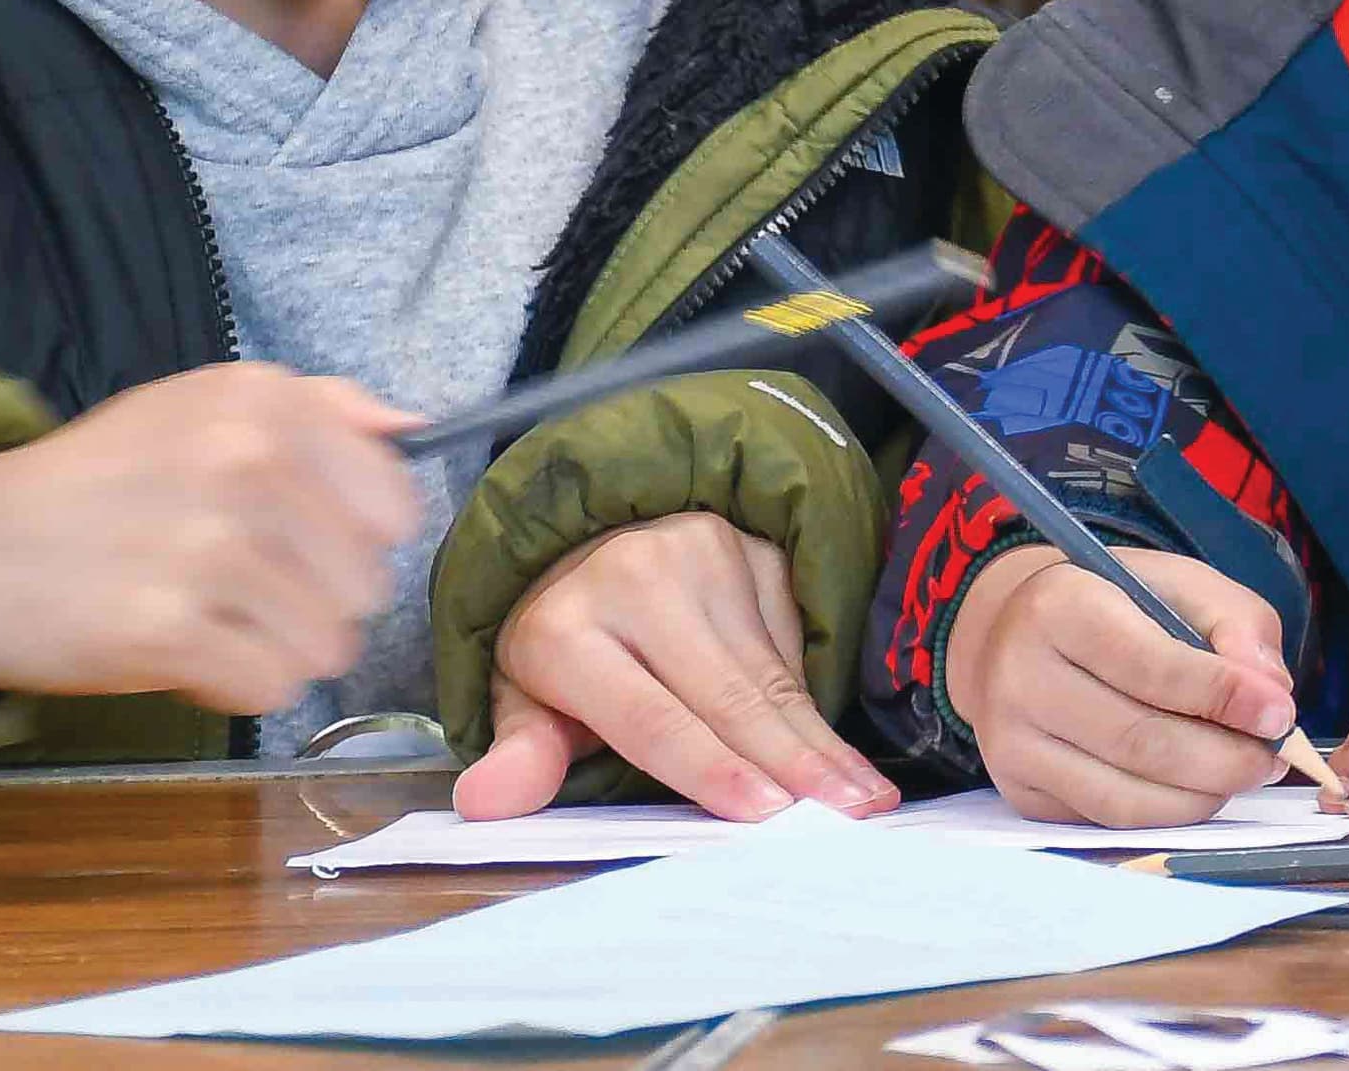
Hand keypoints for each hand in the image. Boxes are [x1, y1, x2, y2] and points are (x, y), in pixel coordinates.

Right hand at [0, 364, 420, 715]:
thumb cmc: (97, 482)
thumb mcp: (200, 407)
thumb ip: (319, 409)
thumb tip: (415, 427)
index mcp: (264, 402)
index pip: (395, 505)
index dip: (354, 540)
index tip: (298, 542)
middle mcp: (245, 462)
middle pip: (367, 585)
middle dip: (313, 602)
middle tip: (235, 589)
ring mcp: (206, 547)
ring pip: (328, 645)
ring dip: (275, 650)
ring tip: (210, 620)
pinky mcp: (165, 630)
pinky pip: (270, 688)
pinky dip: (234, 686)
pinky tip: (186, 655)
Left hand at [454, 511, 895, 821]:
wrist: (592, 533)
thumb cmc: (563, 641)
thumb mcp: (523, 695)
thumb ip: (523, 751)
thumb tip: (484, 801)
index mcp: (565, 629)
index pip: (648, 714)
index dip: (708, 766)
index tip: (765, 810)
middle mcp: (638, 578)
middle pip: (728, 695)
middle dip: (793, 762)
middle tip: (848, 815)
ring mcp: (704, 552)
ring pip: (771, 671)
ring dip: (819, 740)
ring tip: (865, 797)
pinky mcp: (753, 545)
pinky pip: (790, 640)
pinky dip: (809, 701)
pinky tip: (834, 750)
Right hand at [942, 542, 1298, 827]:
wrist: (1021, 633)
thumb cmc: (1115, 604)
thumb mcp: (1178, 583)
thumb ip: (1235, 623)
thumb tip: (1269, 689)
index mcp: (1060, 607)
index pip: (1150, 666)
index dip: (1222, 695)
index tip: (1279, 714)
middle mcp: (1020, 677)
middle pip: (1139, 741)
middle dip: (1224, 758)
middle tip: (1274, 757)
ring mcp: (1010, 744)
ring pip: (1124, 796)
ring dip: (1202, 795)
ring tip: (1244, 773)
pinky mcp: (1018, 792)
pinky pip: (1107, 819)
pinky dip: (1166, 813)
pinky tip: (1197, 787)